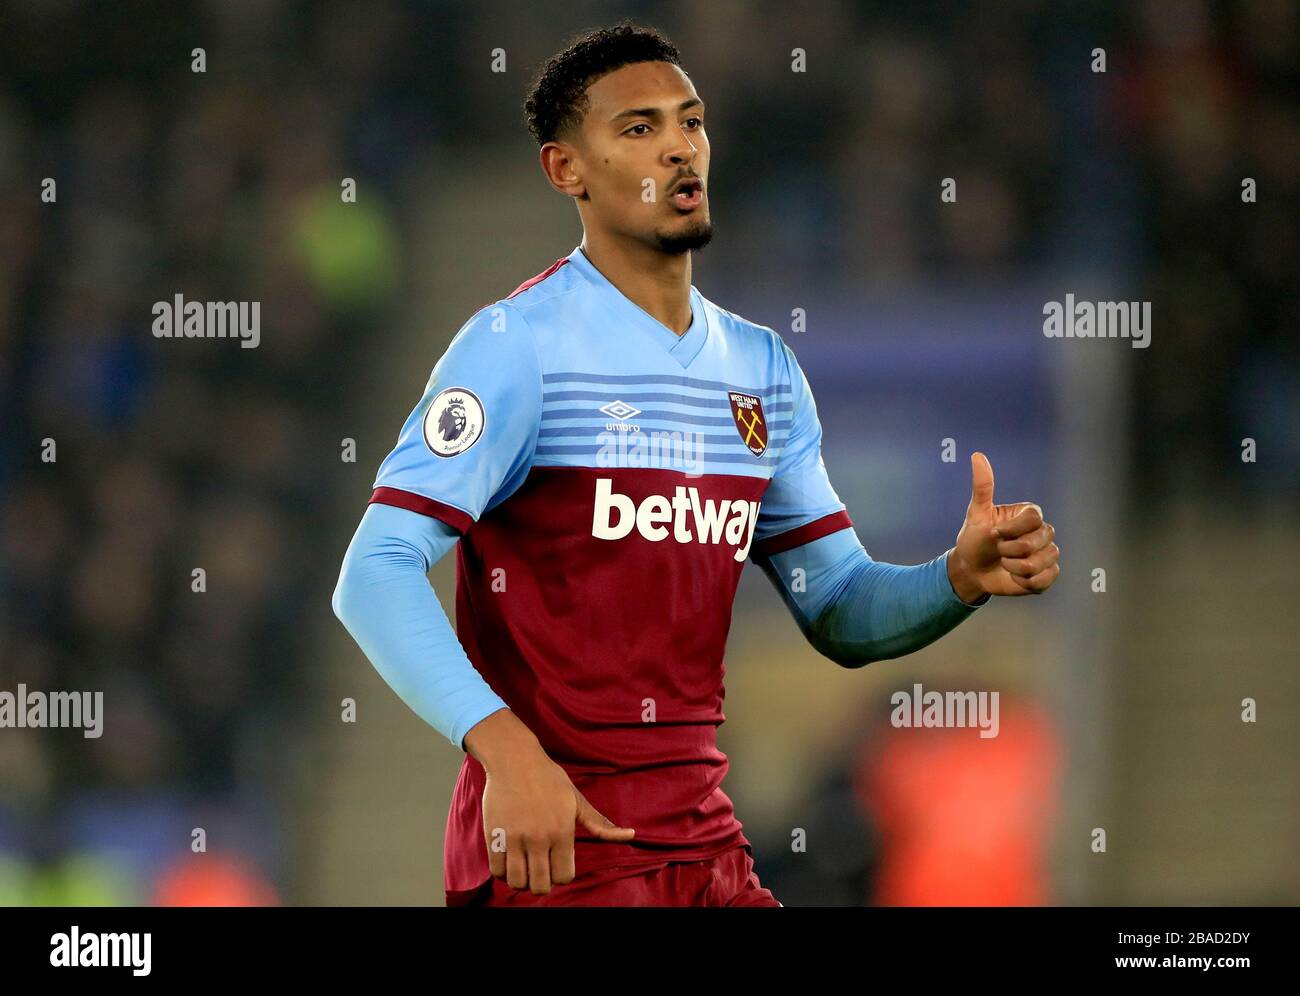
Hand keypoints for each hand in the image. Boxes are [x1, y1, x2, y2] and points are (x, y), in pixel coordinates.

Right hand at [469, 711, 633, 894]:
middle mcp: (539, 838)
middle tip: (540, 870)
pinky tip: (509, 860)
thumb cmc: (548, 778)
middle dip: (542, 883)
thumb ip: (600, 823)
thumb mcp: (577, 800)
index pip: (564, 876)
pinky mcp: (494, 835)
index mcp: (562, 831)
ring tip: (524, 866)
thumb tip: (631, 835)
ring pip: (518, 881)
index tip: (556, 864)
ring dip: (522, 880)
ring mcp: (515, 838)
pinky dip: (503, 872)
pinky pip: (498, 871)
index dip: (561, 875)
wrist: (514, 759)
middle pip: (541, 885)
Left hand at [947, 452, 1059, 600]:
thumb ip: (982, 486)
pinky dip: (1024, 582)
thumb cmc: (974, 539)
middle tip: (998, 550)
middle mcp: (1042, 532)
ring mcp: (1047, 553)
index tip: (995, 534)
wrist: (972, 570)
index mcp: (1029, 515)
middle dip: (1010, 551)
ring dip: (1015, 568)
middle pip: (1037, 542)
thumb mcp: (976, 514)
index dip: (1011, 530)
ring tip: (1005, 564)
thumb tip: (977, 455)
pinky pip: (1044, 580)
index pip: (1033, 519)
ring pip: (1041, 563)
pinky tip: (1014, 577)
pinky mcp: (1047, 574)